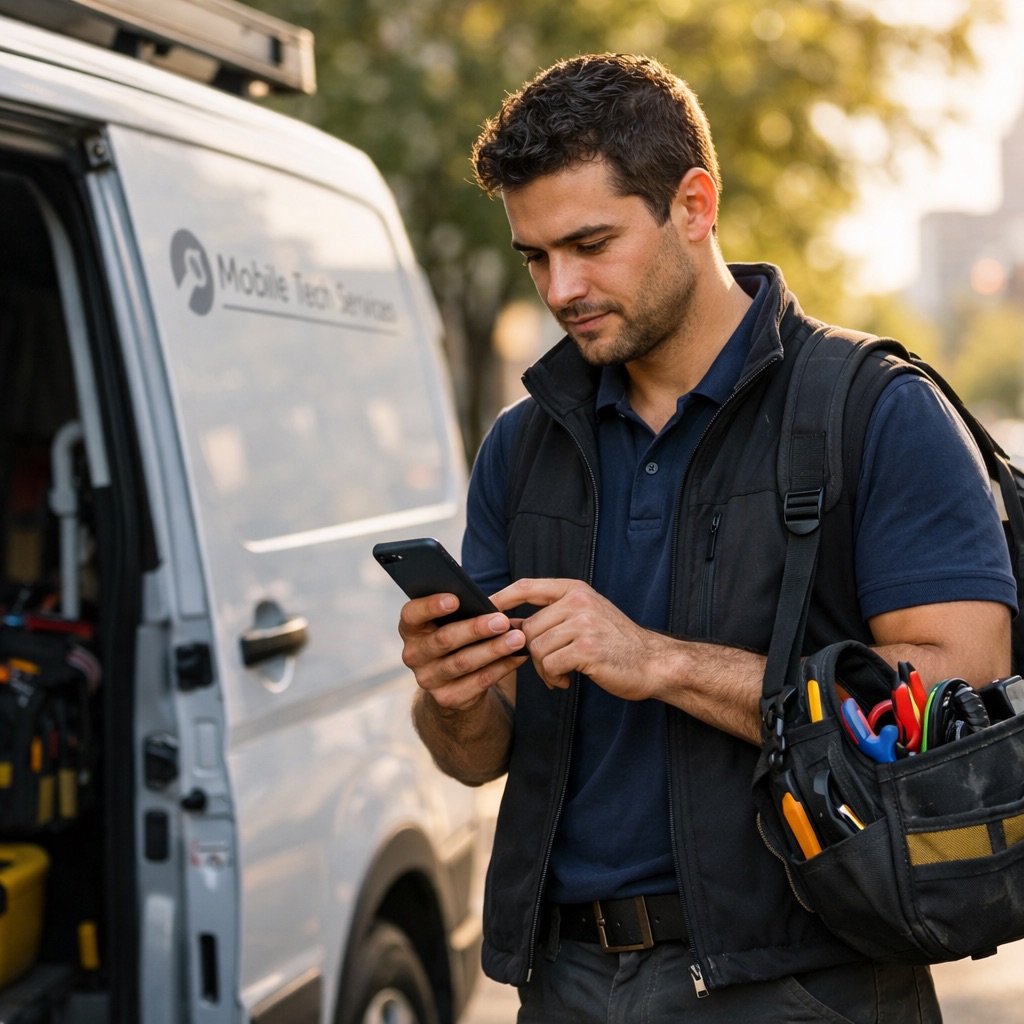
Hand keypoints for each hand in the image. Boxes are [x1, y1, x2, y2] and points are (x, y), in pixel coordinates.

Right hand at [398, 592, 527, 710]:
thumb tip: (495, 604)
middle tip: (502, 620)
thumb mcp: (450, 623)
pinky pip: (478, 682)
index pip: (411, 614)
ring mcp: (428, 679)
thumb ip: (463, 611)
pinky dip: (501, 667)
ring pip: (463, 662)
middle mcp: (413, 654)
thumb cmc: (456, 638)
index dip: (430, 606)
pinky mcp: (446, 698)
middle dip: (475, 629)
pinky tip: (517, 656)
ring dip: (493, 649)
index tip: (456, 599)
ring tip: (517, 638)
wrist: (453, 681)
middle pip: (443, 639)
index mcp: (411, 629)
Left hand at [491, 578, 664, 698]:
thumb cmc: (615, 644)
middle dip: (531, 653)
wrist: (653, 663)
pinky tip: (568, 681)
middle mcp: (579, 601)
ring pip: (536, 649)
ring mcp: (584, 623)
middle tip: (549, 668)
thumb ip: (552, 615)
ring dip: (543, 670)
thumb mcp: (585, 617)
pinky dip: (553, 678)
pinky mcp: (587, 648)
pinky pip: (549, 665)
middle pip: (528, 628)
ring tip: (561, 675)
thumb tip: (505, 623)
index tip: (484, 608)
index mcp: (575, 590)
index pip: (528, 586)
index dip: (502, 597)